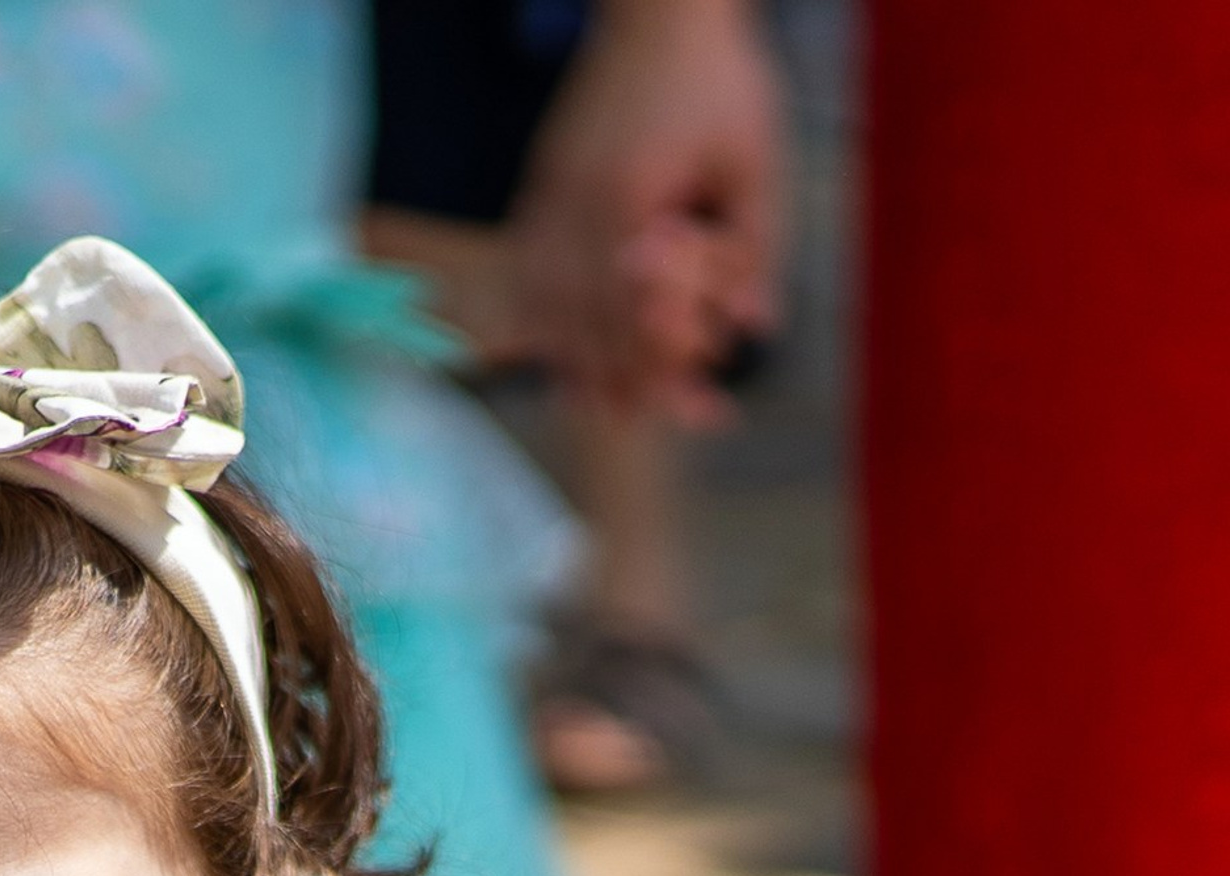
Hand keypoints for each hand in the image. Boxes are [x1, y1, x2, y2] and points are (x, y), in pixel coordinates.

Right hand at [503, 0, 786, 416]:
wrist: (659, 7)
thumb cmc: (718, 75)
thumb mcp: (757, 158)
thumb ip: (757, 245)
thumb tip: (757, 327)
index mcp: (629, 204)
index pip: (636, 320)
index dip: (669, 376)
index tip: (704, 411)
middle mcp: (576, 209)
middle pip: (588, 330)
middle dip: (626, 384)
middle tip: (664, 421)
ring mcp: (549, 198)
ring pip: (547, 311)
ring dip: (577, 363)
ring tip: (607, 407)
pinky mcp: (541, 186)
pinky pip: (530, 273)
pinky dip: (544, 319)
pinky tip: (565, 351)